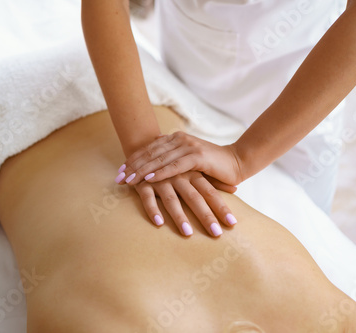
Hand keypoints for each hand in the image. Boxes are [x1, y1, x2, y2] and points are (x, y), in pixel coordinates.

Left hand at [115, 131, 243, 186]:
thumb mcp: (188, 159)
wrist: (237, 163)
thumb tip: (154, 157)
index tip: (119, 171)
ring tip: (129, 181)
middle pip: (150, 153)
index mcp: (175, 138)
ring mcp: (188, 147)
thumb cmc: (211, 164)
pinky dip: (160, 173)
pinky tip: (148, 180)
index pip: (149, 149)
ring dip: (142, 171)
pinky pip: (174, 166)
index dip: (133, 160)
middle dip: (132, 167)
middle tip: (118, 178)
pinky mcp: (197, 157)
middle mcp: (180, 139)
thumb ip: (172, 156)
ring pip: (159, 160)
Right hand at [133, 171, 237, 236]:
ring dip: (180, 217)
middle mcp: (179, 176)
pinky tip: (159, 223)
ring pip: (171, 200)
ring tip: (188, 234)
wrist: (145, 144)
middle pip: (195, 198)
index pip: (210, 192)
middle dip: (206, 216)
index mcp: (192, 173)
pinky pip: (147, 197)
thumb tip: (235, 189)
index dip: (221, 208)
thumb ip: (212, 181)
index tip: (232, 224)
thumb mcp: (195, 169)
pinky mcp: (143, 183)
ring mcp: (161, 179)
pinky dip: (153, 209)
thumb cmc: (176, 163)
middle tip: (216, 234)